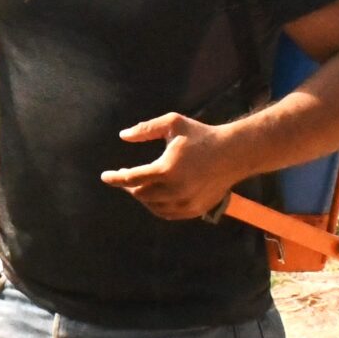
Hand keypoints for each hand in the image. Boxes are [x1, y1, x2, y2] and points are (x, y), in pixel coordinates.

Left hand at [100, 113, 246, 220]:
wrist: (234, 153)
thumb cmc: (201, 135)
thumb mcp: (173, 123)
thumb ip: (145, 129)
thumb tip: (123, 135)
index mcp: (166, 169)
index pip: (131, 178)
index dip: (115, 178)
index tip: (105, 176)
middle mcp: (175, 189)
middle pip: (140, 194)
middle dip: (129, 186)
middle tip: (125, 178)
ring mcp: (186, 202)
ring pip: (153, 206)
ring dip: (142, 197)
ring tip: (139, 186)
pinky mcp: (195, 210)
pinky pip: (168, 213)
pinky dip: (157, 207)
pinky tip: (155, 197)